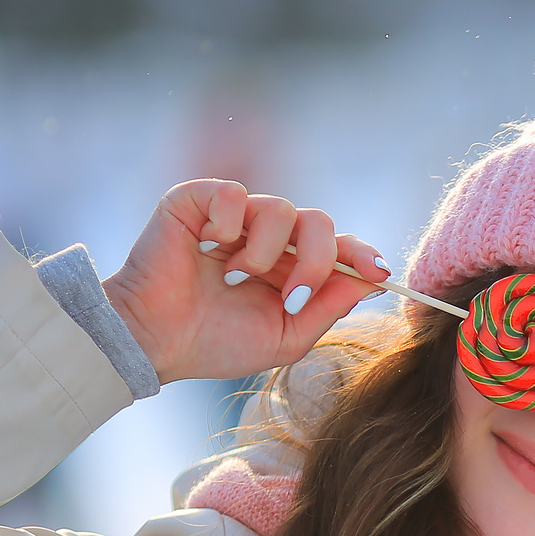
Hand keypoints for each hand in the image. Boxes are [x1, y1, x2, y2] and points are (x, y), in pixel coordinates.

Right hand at [100, 180, 388, 384]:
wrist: (155, 341)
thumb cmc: (214, 343)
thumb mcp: (286, 336)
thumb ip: (327, 307)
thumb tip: (369, 280)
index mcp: (290, 267)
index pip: (338, 247)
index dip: (362, 254)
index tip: (379, 271)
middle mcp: (267, 237)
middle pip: (320, 221)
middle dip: (317, 259)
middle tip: (292, 296)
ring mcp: (234, 216)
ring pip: (281, 207)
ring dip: (266, 252)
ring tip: (235, 278)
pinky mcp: (199, 199)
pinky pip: (234, 192)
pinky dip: (228, 224)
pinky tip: (208, 249)